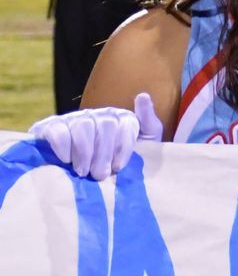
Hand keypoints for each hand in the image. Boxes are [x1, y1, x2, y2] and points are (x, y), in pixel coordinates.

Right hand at [29, 93, 163, 180]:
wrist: (85, 179)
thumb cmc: (116, 162)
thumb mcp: (142, 145)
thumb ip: (148, 124)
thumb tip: (143, 96)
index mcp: (120, 118)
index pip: (125, 123)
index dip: (123, 146)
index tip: (119, 167)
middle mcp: (97, 114)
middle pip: (104, 125)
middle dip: (104, 154)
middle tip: (100, 175)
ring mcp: (74, 119)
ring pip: (82, 126)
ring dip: (84, 152)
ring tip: (84, 172)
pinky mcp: (50, 126)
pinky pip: (57, 130)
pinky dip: (63, 146)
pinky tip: (66, 160)